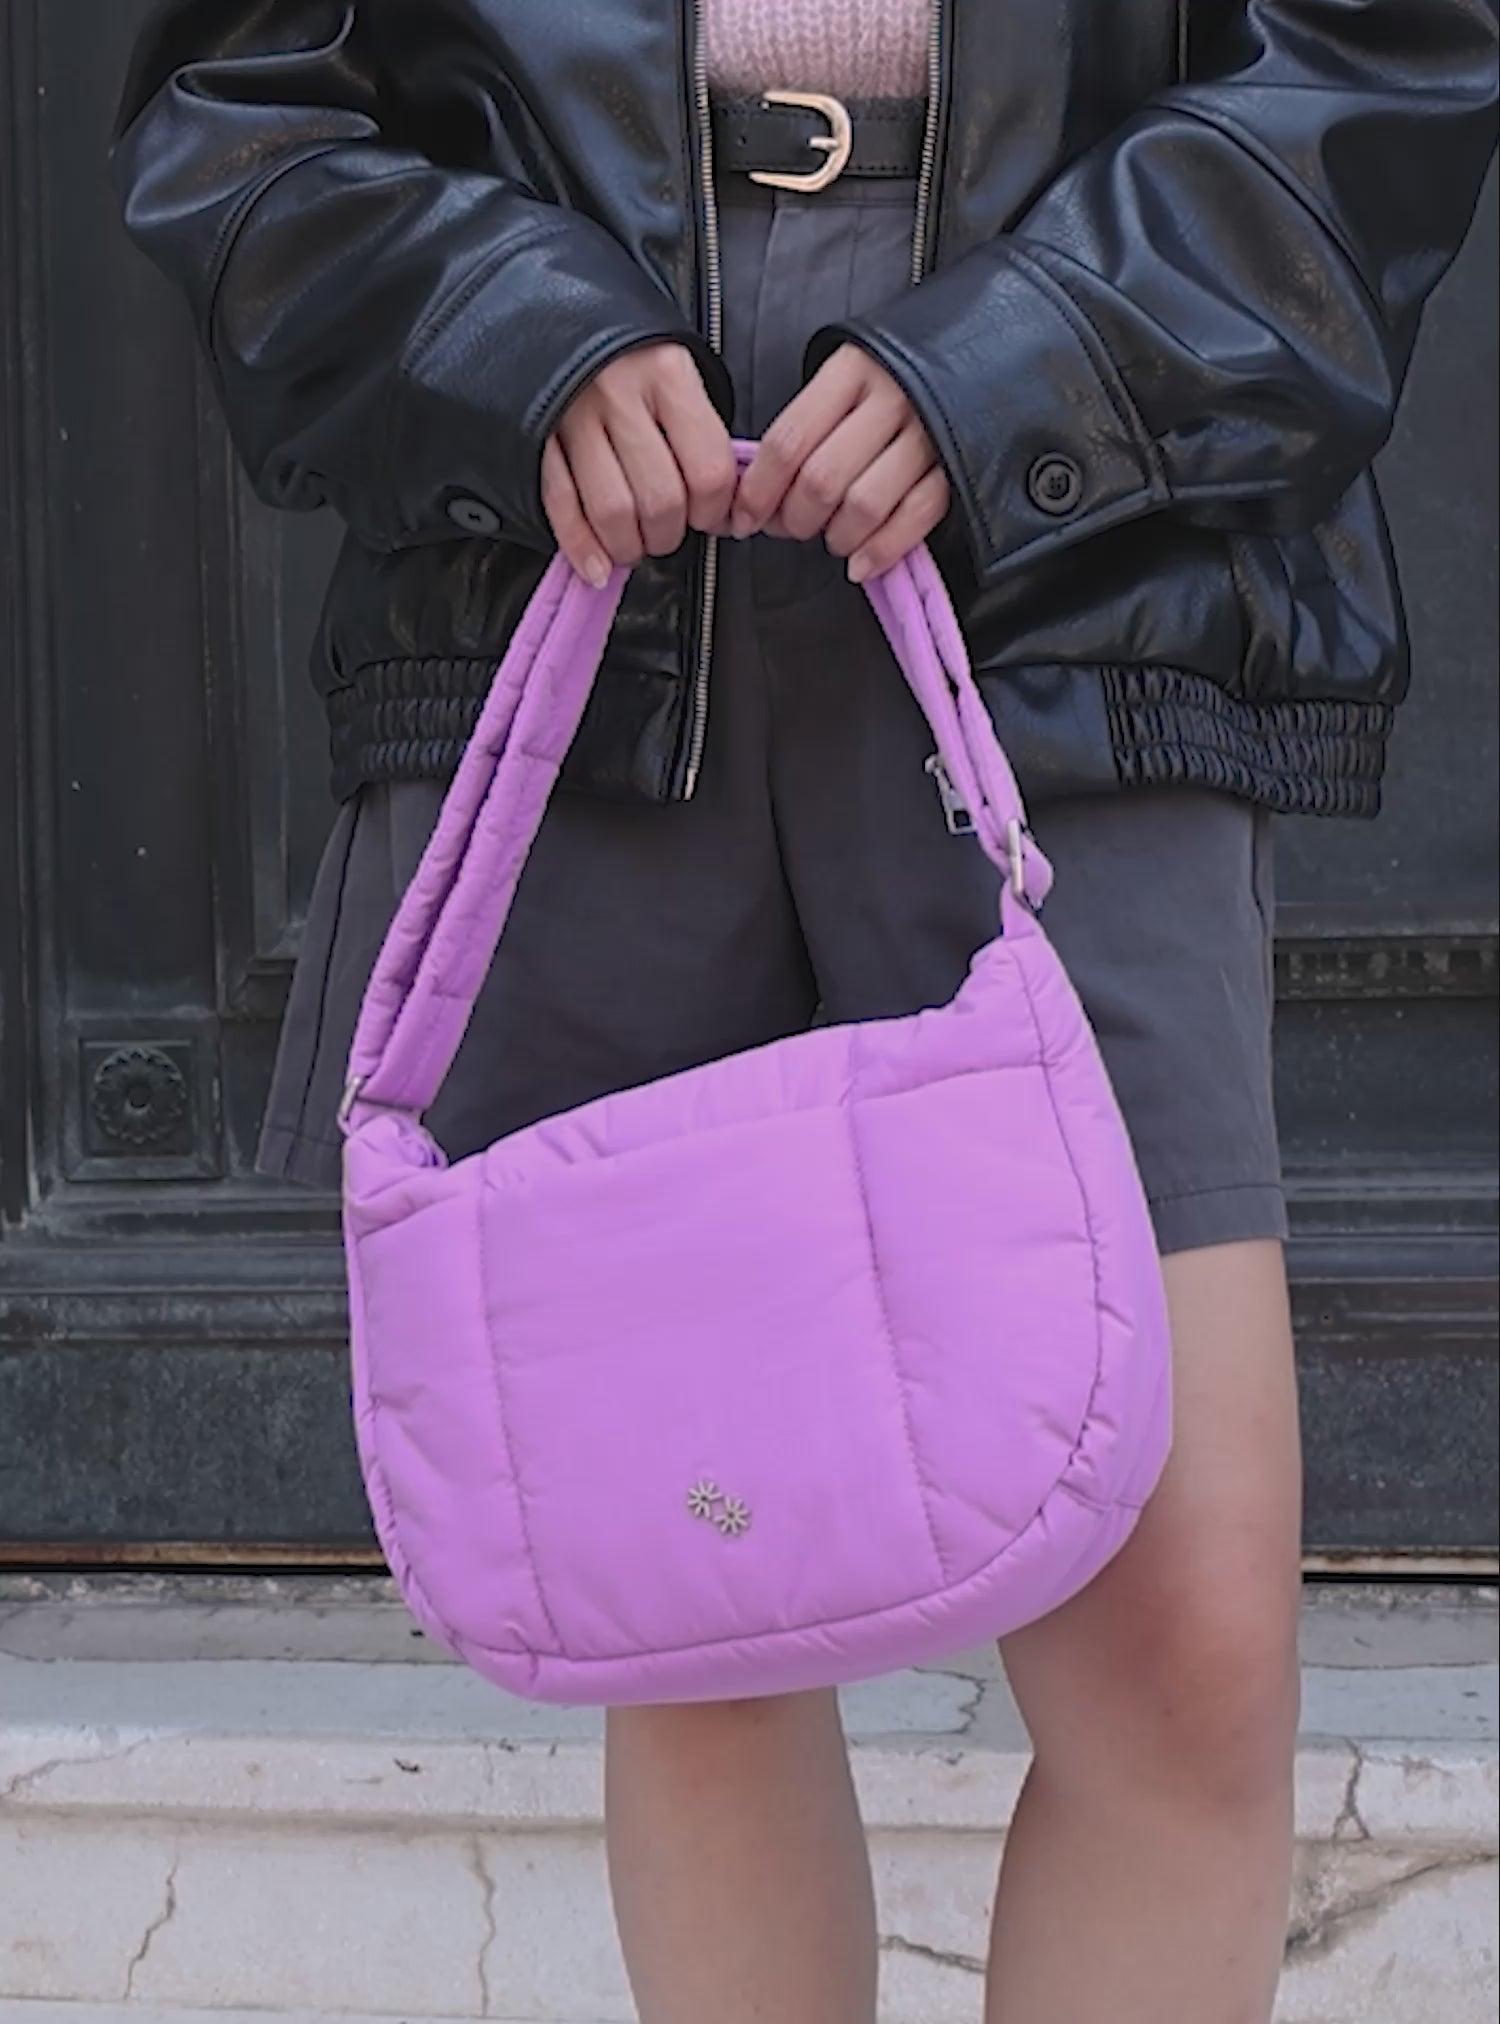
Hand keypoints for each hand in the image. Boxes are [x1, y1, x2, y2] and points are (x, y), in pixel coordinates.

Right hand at [542, 344, 737, 584]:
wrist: (553, 309)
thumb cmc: (626, 352)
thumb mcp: (675, 370)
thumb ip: (697, 429)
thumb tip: (720, 504)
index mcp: (666, 374)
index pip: (708, 470)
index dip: (714, 511)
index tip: (711, 517)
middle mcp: (618, 394)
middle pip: (660, 500)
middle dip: (669, 535)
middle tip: (668, 532)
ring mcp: (572, 417)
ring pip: (612, 511)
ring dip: (628, 546)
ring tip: (634, 544)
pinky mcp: (536, 436)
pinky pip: (561, 505)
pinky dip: (581, 546)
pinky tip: (597, 567)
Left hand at [732, 346, 949, 581]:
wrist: (978, 359)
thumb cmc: (896, 379)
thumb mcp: (846, 380)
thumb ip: (808, 425)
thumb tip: (759, 489)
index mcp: (851, 371)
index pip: (789, 441)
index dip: (759, 490)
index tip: (745, 517)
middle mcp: (891, 398)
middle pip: (822, 479)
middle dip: (796, 519)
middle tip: (791, 527)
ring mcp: (928, 434)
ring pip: (865, 504)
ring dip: (838, 536)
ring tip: (832, 539)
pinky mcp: (957, 467)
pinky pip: (915, 518)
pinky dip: (882, 551)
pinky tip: (861, 564)